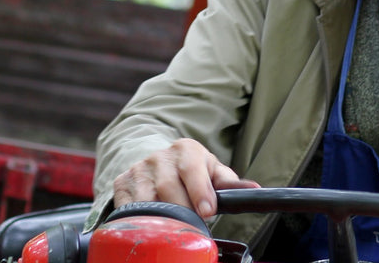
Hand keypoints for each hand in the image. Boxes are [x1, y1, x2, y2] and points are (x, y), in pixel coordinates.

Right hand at [111, 138, 259, 219]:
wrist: (158, 162)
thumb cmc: (191, 170)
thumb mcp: (211, 171)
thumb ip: (230, 183)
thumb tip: (256, 191)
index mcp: (186, 149)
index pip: (192, 169)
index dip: (200, 192)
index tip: (208, 212)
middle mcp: (160, 156)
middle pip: (169, 189)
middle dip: (182, 211)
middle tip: (192, 227)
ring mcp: (139, 169)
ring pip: (147, 200)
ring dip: (161, 218)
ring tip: (173, 229)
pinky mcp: (122, 183)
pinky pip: (128, 207)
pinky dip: (139, 220)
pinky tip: (150, 226)